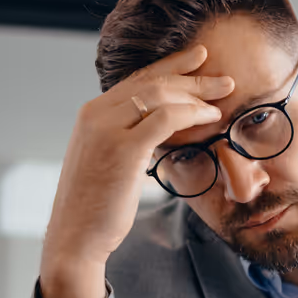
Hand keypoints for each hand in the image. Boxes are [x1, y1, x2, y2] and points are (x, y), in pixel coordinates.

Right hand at [39, 44, 234, 297]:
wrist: (74, 237)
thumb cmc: (94, 209)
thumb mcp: (107, 164)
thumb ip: (126, 141)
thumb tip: (155, 136)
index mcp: (91, 114)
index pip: (137, 80)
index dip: (170, 67)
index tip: (198, 60)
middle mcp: (96, 114)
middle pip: (151, 82)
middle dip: (191, 75)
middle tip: (223, 78)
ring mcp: (107, 128)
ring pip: (159, 95)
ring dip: (196, 93)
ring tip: (223, 95)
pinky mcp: (123, 148)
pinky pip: (165, 119)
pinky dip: (191, 113)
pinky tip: (210, 117)